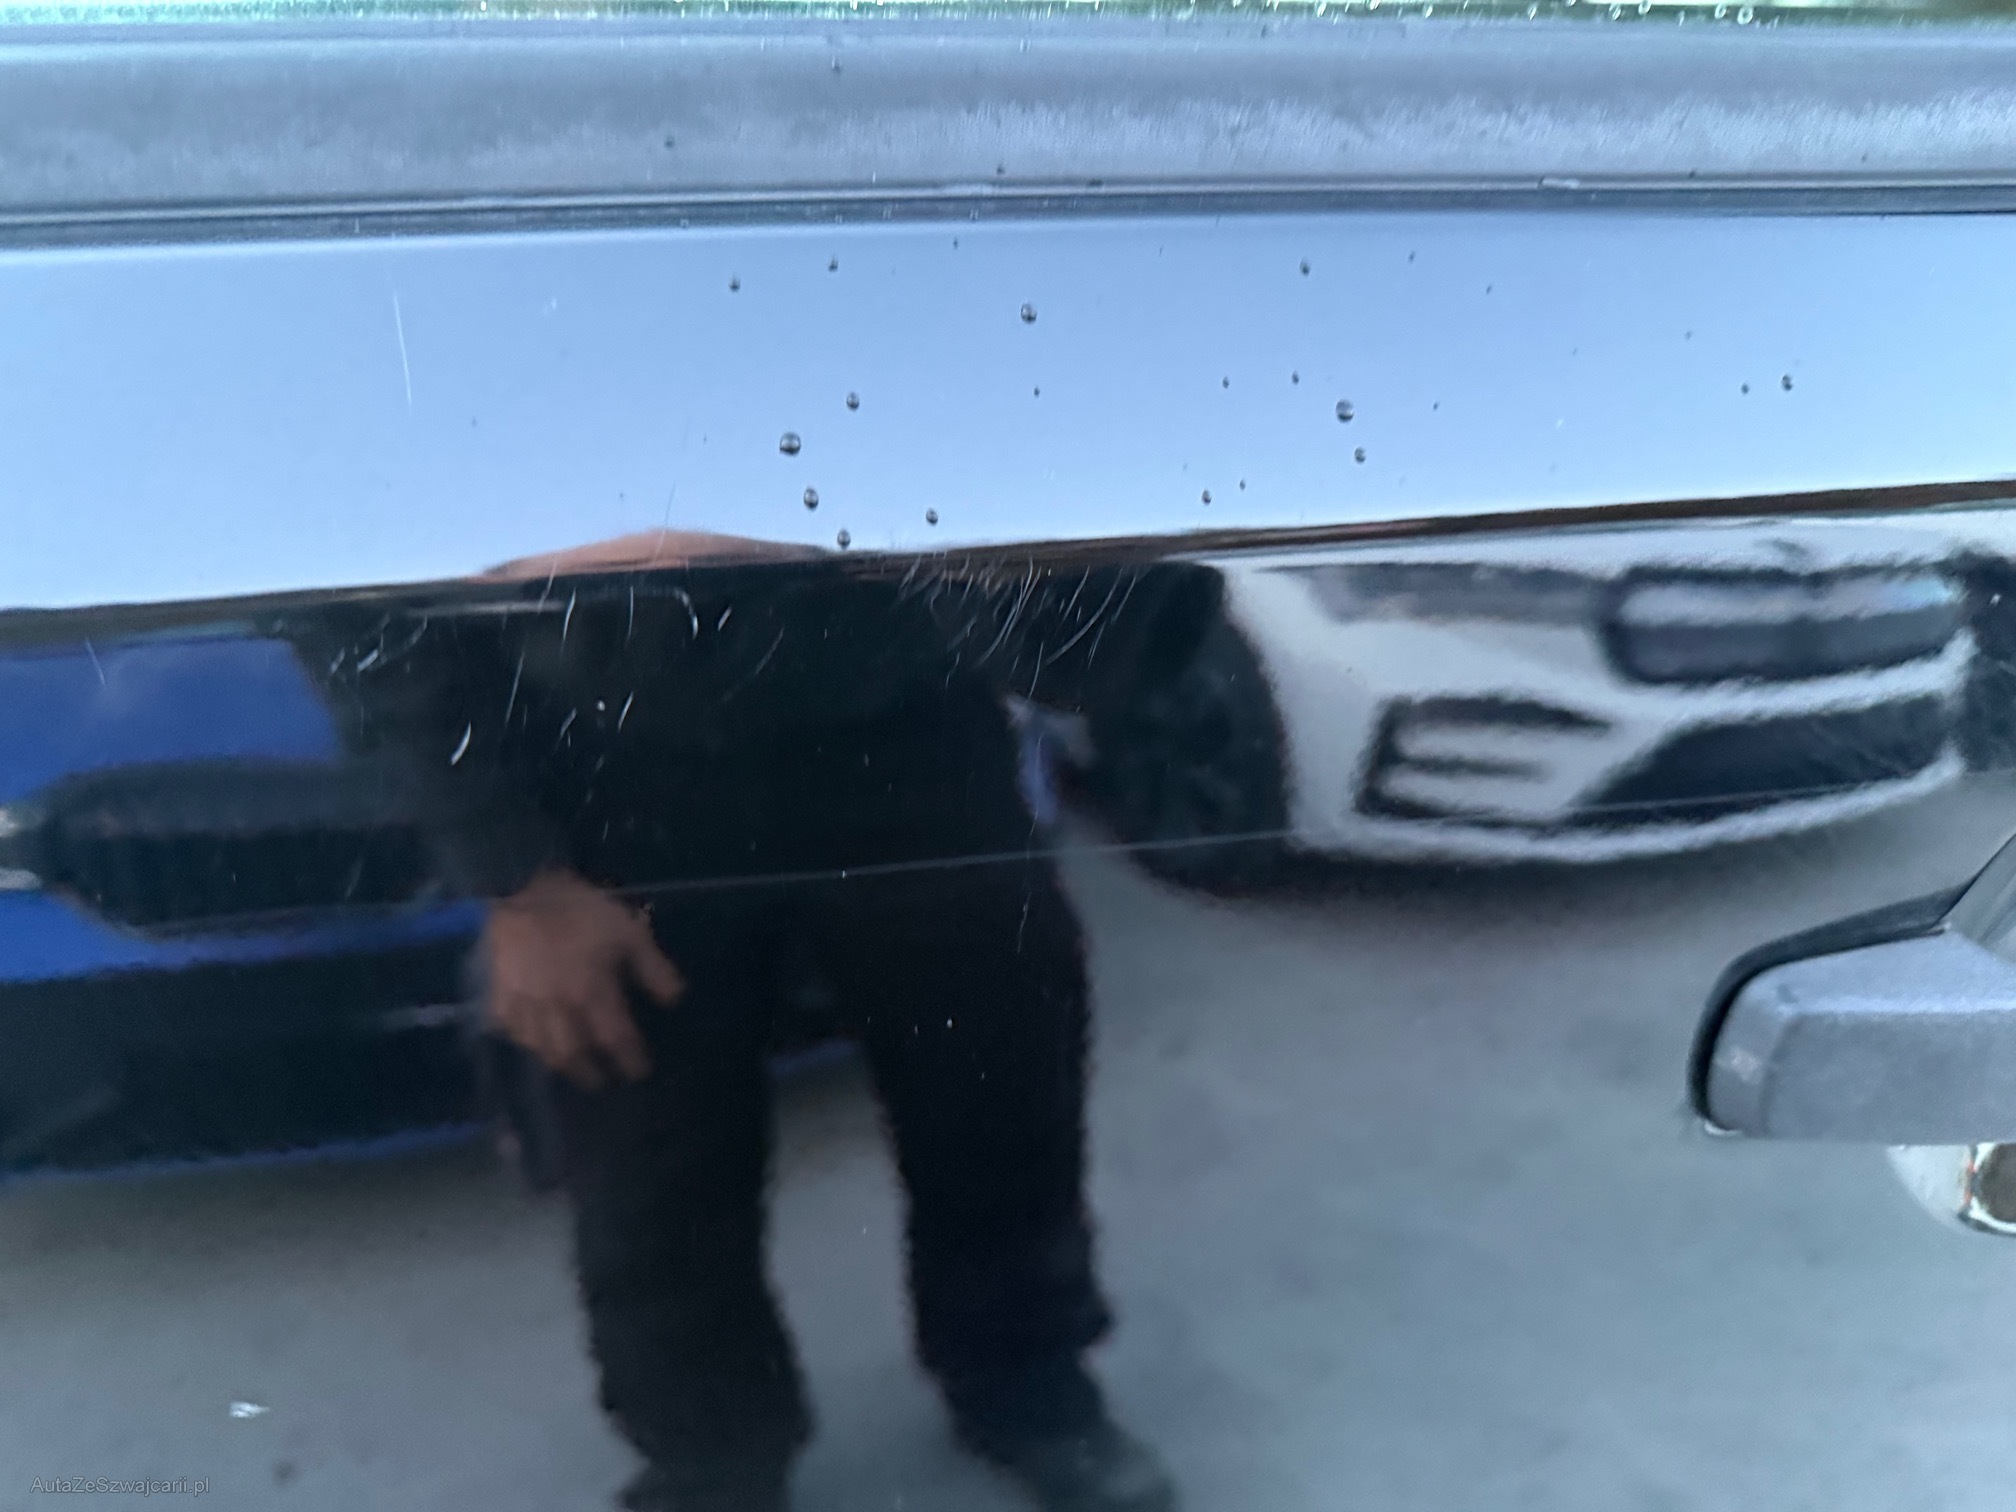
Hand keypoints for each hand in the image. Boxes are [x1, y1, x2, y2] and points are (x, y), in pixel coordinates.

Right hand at [482, 870, 683, 1087]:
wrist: (516, 887)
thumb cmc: (578, 908)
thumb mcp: (627, 930)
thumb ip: (652, 968)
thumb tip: (675, 1000)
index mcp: (592, 993)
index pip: (616, 1038)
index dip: (629, 1059)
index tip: (639, 1072)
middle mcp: (559, 1009)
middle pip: (576, 1053)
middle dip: (591, 1073)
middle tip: (602, 1083)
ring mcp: (525, 1006)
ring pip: (543, 1049)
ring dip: (561, 1066)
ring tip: (571, 1072)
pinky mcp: (498, 995)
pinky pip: (510, 1030)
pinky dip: (524, 1043)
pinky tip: (531, 1045)